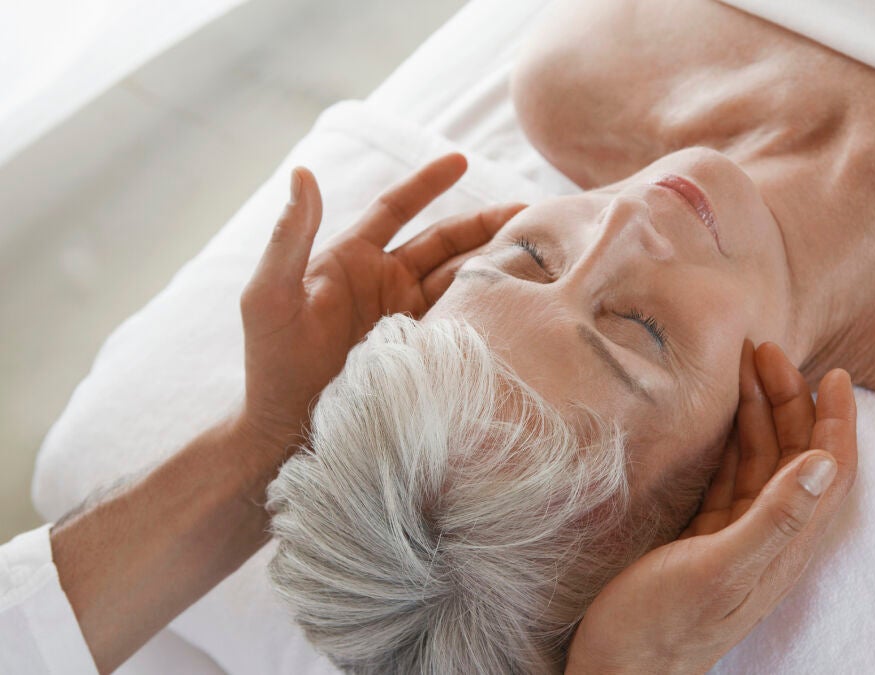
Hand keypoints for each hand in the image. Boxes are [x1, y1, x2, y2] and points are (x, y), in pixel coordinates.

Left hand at [238, 154, 522, 451]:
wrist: (288, 435)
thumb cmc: (271, 365)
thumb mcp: (270, 298)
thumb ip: (288, 238)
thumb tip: (302, 173)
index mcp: (351, 259)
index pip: (397, 208)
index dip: (428, 182)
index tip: (461, 159)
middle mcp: (385, 283)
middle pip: (445, 242)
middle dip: (486, 223)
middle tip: (532, 214)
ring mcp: (407, 318)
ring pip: (462, 279)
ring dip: (496, 264)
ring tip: (541, 254)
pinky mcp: (424, 351)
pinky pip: (464, 321)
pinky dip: (492, 308)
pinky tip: (522, 302)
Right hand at [567, 341, 857, 673]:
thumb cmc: (660, 629)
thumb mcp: (719, 570)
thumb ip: (773, 519)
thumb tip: (824, 461)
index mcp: (785, 544)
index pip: (830, 471)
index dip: (836, 421)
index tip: (832, 373)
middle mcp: (770, 536)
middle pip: (797, 455)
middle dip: (791, 400)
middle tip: (766, 351)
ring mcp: (737, 536)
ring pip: (761, 461)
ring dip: (758, 413)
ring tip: (741, 367)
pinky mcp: (706, 538)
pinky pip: (729, 476)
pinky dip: (729, 439)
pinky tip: (716, 417)